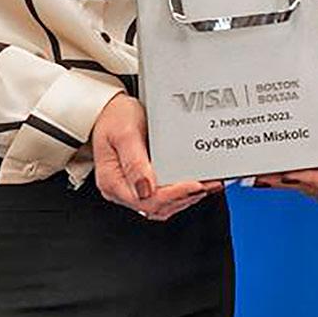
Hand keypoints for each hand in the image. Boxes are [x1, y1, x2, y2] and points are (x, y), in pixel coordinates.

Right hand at [91, 93, 220, 221]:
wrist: (107, 109)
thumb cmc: (113, 118)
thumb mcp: (124, 134)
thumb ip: (134, 162)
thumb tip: (146, 188)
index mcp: (113, 181)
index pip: (146, 200)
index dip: (174, 195)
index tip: (195, 185)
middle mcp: (121, 189)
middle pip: (157, 206)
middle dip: (186, 197)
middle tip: (210, 184)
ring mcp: (132, 187)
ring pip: (162, 205)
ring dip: (187, 198)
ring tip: (209, 185)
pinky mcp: (142, 183)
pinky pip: (163, 196)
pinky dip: (182, 194)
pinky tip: (196, 185)